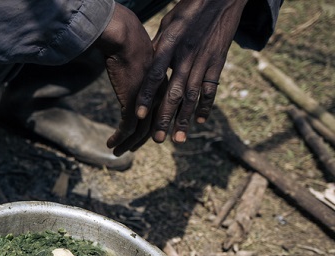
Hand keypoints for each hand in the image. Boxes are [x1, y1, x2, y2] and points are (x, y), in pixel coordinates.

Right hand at [93, 4, 157, 155]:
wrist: (126, 42)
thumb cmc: (131, 46)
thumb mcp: (141, 61)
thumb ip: (142, 72)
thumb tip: (133, 71)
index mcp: (164, 87)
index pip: (162, 113)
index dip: (155, 128)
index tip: (148, 138)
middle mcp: (160, 98)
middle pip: (153, 127)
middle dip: (141, 142)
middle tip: (131, 150)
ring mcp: (148, 103)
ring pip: (140, 133)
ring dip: (127, 146)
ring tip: (116, 152)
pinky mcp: (134, 106)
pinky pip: (126, 130)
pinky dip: (118, 140)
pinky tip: (110, 144)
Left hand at [135, 0, 248, 143]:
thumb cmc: (188, 9)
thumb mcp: (168, 24)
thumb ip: (158, 48)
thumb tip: (146, 67)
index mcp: (170, 44)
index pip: (155, 74)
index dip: (147, 95)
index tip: (139, 115)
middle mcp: (187, 54)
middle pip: (174, 91)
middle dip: (166, 117)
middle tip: (157, 139)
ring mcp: (204, 59)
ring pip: (193, 95)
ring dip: (185, 118)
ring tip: (178, 139)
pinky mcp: (219, 61)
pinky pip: (212, 87)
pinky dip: (206, 105)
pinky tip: (199, 120)